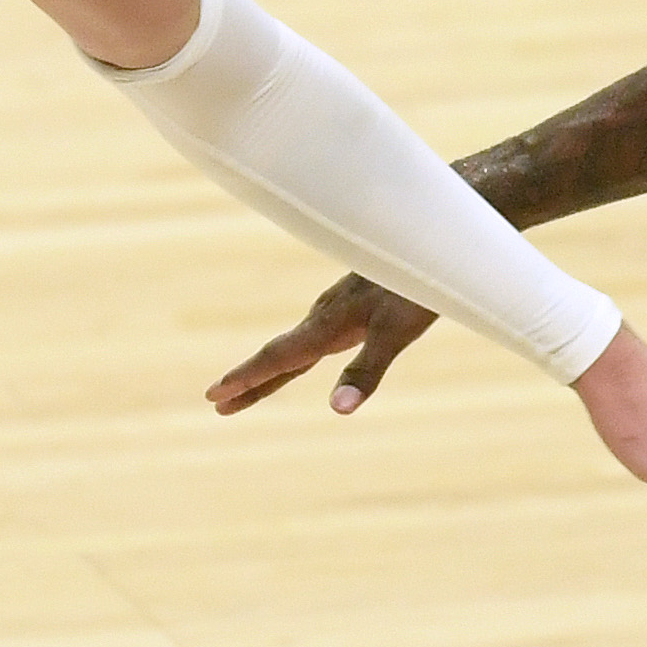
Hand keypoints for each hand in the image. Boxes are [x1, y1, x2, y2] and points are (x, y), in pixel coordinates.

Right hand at [207, 269, 440, 414]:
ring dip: (268, 369)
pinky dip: (294, 352)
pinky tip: (303, 353)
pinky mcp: (350, 302)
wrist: (431, 237)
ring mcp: (336, 309)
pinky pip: (311, 335)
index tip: (215, 395)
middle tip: (217, 404)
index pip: (278, 359)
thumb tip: (339, 410)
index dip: (246, 379)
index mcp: (328, 327)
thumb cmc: (418, 286)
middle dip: (248, 381)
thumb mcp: (396, 333)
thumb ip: (366, 371)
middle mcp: (324, 317)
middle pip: (278, 356)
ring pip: (293, 345)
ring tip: (247, 387)